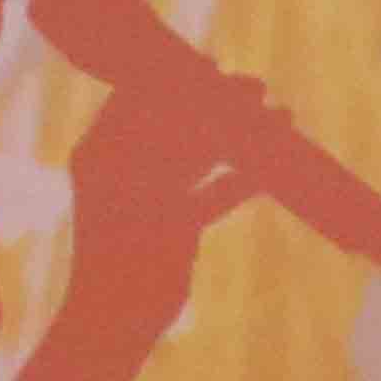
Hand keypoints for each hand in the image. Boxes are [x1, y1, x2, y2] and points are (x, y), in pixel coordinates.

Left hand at [57, 83, 265, 325]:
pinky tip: (270, 170)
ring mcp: (150, 197)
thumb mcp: (147, 176)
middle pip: (176, 122)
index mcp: (101, 149)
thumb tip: (206, 87)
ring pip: (199, 155)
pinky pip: (212, 194)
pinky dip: (240, 181)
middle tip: (257, 88)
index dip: (175, 78)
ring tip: (279, 119)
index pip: (139, 96)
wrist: (119, 314)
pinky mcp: (176, 226)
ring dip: (237, 139)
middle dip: (218, 106)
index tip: (212, 66)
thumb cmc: (121, 241)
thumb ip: (175, 132)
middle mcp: (124, 167)